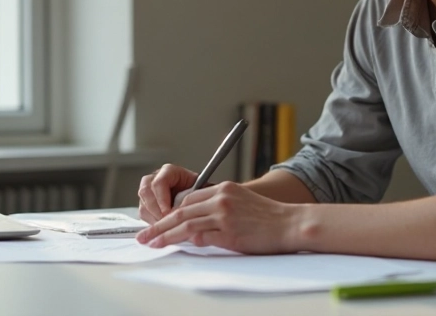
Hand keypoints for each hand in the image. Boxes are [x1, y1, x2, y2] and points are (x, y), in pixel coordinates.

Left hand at [134, 181, 300, 253]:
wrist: (290, 223)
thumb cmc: (267, 217)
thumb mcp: (240, 202)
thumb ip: (217, 209)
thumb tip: (195, 225)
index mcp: (224, 189)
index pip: (188, 199)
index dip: (171, 212)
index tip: (159, 223)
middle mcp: (221, 199)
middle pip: (181, 211)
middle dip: (160, 225)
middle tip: (146, 235)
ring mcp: (224, 215)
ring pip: (186, 225)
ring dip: (166, 235)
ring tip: (152, 243)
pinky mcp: (229, 232)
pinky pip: (202, 238)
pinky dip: (188, 242)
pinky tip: (178, 246)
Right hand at [137, 164, 197, 223]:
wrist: (197, 198)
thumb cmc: (199, 193)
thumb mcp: (201, 191)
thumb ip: (195, 197)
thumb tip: (189, 209)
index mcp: (169, 171)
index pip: (158, 182)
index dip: (162, 199)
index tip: (170, 213)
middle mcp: (155, 178)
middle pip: (146, 192)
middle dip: (157, 210)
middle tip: (167, 221)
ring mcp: (148, 190)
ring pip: (143, 204)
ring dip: (154, 217)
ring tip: (168, 225)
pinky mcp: (145, 203)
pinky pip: (143, 213)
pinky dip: (152, 222)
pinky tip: (164, 226)